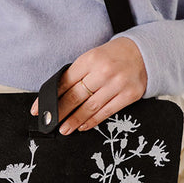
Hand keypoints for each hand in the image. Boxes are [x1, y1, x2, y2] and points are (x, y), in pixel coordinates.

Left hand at [30, 37, 146, 132]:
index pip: (65, 81)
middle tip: (49, 123)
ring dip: (75, 120)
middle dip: (60, 112)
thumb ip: (77, 74)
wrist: (144, 53)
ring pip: (90, 107)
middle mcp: (104, 71)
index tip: (39, 109)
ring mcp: (118, 84)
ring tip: (64, 129)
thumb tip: (57, 97)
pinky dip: (93, 120)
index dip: (50, 97)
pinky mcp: (129, 95)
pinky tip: (83, 126)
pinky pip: (106, 112)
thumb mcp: (93, 57)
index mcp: (91, 59)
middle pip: (76, 96)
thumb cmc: (113, 57)